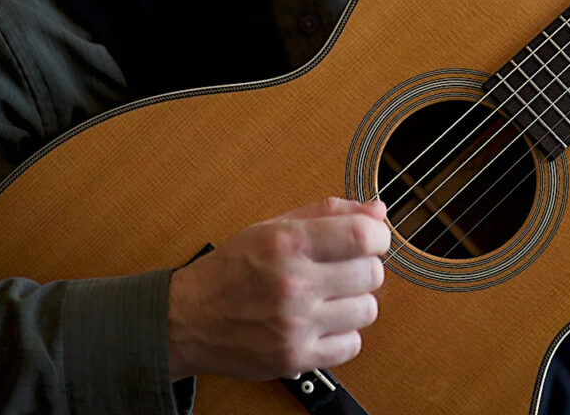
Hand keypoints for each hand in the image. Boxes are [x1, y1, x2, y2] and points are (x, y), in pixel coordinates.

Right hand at [167, 195, 389, 381]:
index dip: (378, 236)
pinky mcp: (296, 358)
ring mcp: (296, 325)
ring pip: (368, 310)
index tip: (373, 238)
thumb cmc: (234, 267)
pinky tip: (323, 321)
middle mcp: (293, 284)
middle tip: (346, 267)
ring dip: (356, 300)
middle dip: (366, 267)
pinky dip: (344, 333)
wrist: (191, 317)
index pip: (362, 236)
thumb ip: (328, 213)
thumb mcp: (274, 226)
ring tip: (332, 295)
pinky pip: (352, 345)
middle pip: (371, 274)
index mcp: (288, 243)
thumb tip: (376, 211)